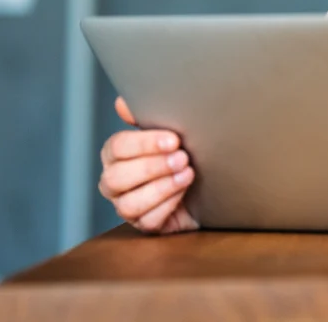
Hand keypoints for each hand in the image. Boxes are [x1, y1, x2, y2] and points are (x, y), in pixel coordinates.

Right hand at [97, 97, 198, 233]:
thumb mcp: (171, 129)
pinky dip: (168, 206)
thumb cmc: (186, 149)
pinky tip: (184, 193)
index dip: (144, 144)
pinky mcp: (145, 225)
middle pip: (116, 178)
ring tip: (187, 174)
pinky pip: (147, 221)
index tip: (173, 139)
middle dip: (152, 167)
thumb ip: (145, 116)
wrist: (212, 179)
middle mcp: (115, 181)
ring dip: (161, 187)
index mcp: (117, 154)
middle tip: (183, 157)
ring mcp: (127, 206)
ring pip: (128, 204)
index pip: (116, 148)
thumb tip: (122, 103)